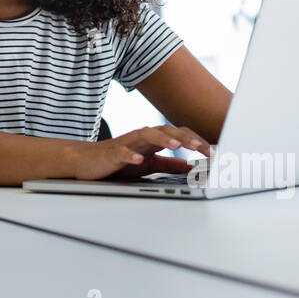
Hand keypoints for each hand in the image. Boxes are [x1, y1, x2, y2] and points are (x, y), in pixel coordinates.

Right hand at [74, 124, 212, 180]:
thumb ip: (169, 164)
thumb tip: (190, 166)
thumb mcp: (149, 164)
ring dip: (162, 139)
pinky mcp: (112, 153)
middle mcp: (142, 137)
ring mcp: (127, 143)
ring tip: (176, 146)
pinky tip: (138, 160)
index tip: (212, 152)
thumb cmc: (117, 161)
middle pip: (166, 130)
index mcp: (152, 140)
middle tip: (201, 148)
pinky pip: (122, 152)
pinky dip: (130, 155)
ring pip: (146, 135)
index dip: (195, 141)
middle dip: (185, 138)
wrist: (86, 161)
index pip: (178, 135)